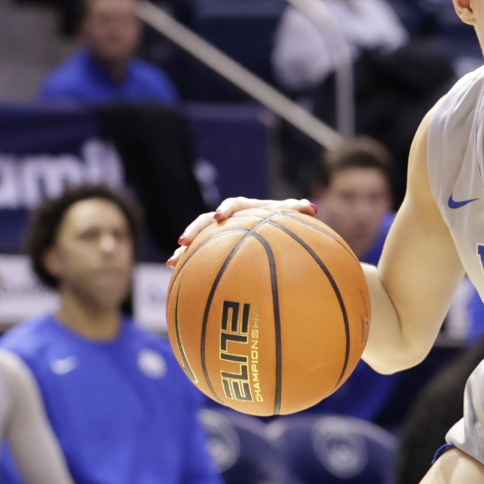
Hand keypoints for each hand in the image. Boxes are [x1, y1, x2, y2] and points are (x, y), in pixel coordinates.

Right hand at [168, 198, 318, 269]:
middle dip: (195, 230)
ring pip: (197, 240)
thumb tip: (311, 206)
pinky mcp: (214, 248)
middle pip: (206, 221)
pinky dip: (188, 265)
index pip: (233, 204)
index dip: (226, 209)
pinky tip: (177, 279)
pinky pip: (199, 257)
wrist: (273, 231)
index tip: (221, 215)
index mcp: (245, 208)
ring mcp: (219, 234)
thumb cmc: (282, 222)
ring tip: (172, 261)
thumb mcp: (289, 216)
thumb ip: (296, 210)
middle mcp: (228, 220)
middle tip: (184, 240)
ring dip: (184, 250)